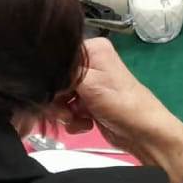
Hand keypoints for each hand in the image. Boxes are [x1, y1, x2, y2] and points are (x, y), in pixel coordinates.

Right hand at [60, 38, 182, 182]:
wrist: (142, 134)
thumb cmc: (121, 103)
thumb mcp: (89, 81)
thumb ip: (63, 72)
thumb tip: (39, 66)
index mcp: (93, 49)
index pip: (58, 55)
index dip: (52, 74)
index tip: (54, 90)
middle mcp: (90, 64)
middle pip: (56, 79)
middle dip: (58, 98)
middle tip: (68, 109)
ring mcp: (88, 86)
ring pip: (58, 97)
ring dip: (64, 112)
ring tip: (78, 117)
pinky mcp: (87, 104)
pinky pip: (66, 111)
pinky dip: (72, 121)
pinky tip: (85, 123)